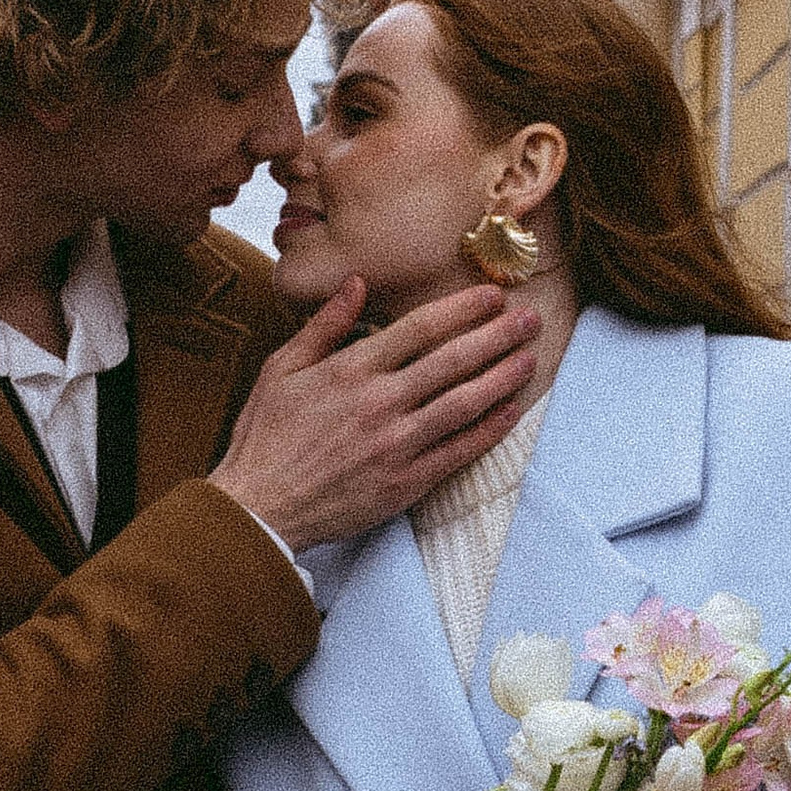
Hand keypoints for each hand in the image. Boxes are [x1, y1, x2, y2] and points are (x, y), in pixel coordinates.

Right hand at [213, 279, 541, 555]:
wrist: (259, 507)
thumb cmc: (265, 437)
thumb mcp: (281, 369)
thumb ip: (323, 325)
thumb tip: (357, 284)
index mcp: (349, 371)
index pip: (419, 328)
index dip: (461, 308)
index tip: (492, 295)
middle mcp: (379, 403)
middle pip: (452, 361)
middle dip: (497, 336)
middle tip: (530, 319)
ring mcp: (395, 445)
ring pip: (463, 403)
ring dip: (502, 378)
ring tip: (530, 358)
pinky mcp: (405, 483)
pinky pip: (457, 452)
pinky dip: (488, 430)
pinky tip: (511, 411)